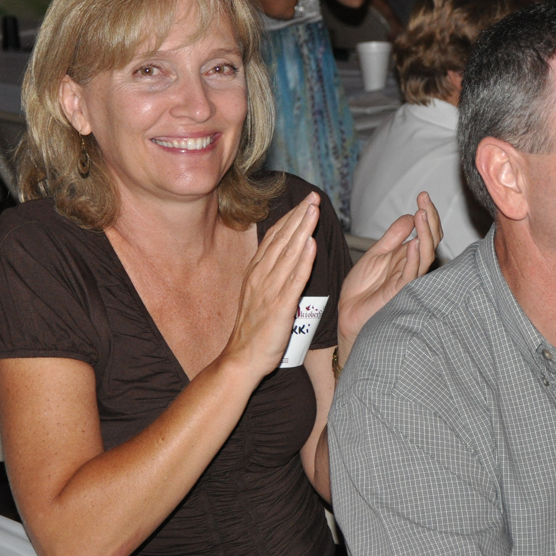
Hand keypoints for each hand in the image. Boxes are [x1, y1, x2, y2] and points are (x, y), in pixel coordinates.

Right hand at [223, 192, 319, 381]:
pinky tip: (311, 245)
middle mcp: (261, 276)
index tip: (305, 202)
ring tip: (314, 211)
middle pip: (282, 239)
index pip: (275, 238)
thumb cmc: (253, 330)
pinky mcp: (280, 307)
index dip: (290, 218)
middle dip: (299, 216)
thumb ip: (271, 275)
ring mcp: (269, 291)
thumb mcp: (259, 294)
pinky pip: (293, 280)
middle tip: (313, 197)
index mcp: (256, 272)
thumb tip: (285, 257)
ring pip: (288, 254)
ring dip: (302, 230)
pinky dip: (303, 261)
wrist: (241, 358)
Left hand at [336, 192, 442, 356]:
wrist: (348, 314)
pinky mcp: (399, 293)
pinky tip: (413, 243)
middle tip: (424, 200)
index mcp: (407, 256)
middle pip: (431, 241)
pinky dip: (414, 259)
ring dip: (425, 235)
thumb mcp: (376, 254)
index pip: (426, 232)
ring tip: (422, 215)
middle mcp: (412, 266)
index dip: (427, 214)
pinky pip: (411, 275)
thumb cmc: (362, 289)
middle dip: (430, 219)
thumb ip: (393, 236)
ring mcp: (408, 280)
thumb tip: (410, 215)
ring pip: (426, 255)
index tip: (422, 196)